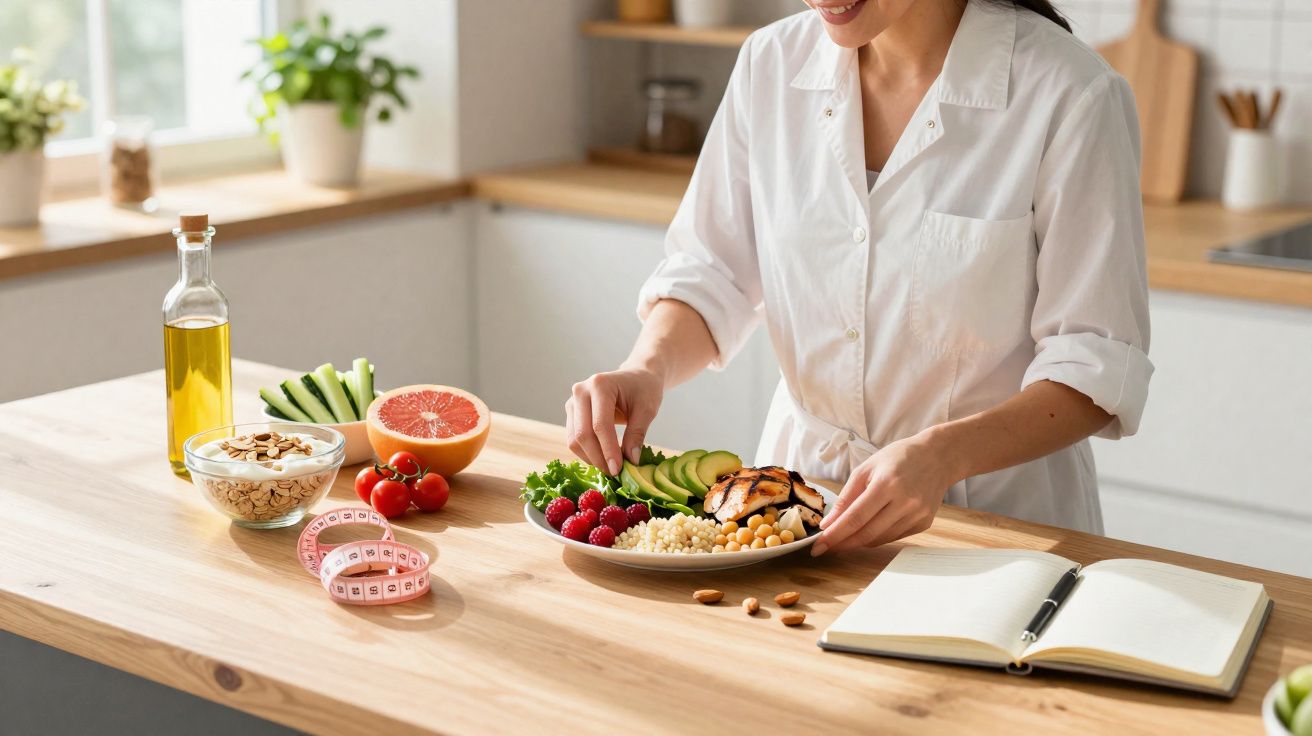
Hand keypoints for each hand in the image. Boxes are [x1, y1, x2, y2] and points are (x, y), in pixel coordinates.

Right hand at [565, 367, 663, 475]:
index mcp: (600, 385)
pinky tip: (602, 458)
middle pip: (582, 433)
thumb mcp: (647, 410)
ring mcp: (572, 401)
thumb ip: (637, 434)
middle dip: (598, 457)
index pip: (600, 425)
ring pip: (574, 439)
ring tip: (610, 467)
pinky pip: (573, 438)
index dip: (608, 450)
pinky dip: (586, 453)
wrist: (635, 377)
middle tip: (614, 473)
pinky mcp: (571, 412)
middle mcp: (580, 391)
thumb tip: (631, 461)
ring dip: (590, 458)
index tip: (618, 469)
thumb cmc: (643, 390)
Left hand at [811, 431, 957, 555]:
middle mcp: (905, 502)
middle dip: (843, 543)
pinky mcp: (924, 523)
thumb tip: (829, 524)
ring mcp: (917, 515)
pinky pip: (893, 536)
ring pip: (880, 539)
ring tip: (843, 538)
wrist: (938, 457)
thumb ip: (846, 497)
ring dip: (858, 541)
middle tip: (825, 548)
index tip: (819, 545)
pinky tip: (867, 530)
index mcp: (887, 484)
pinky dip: (876, 537)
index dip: (835, 534)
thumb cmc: (898, 458)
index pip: (855, 517)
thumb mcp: (867, 468)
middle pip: (867, 533)